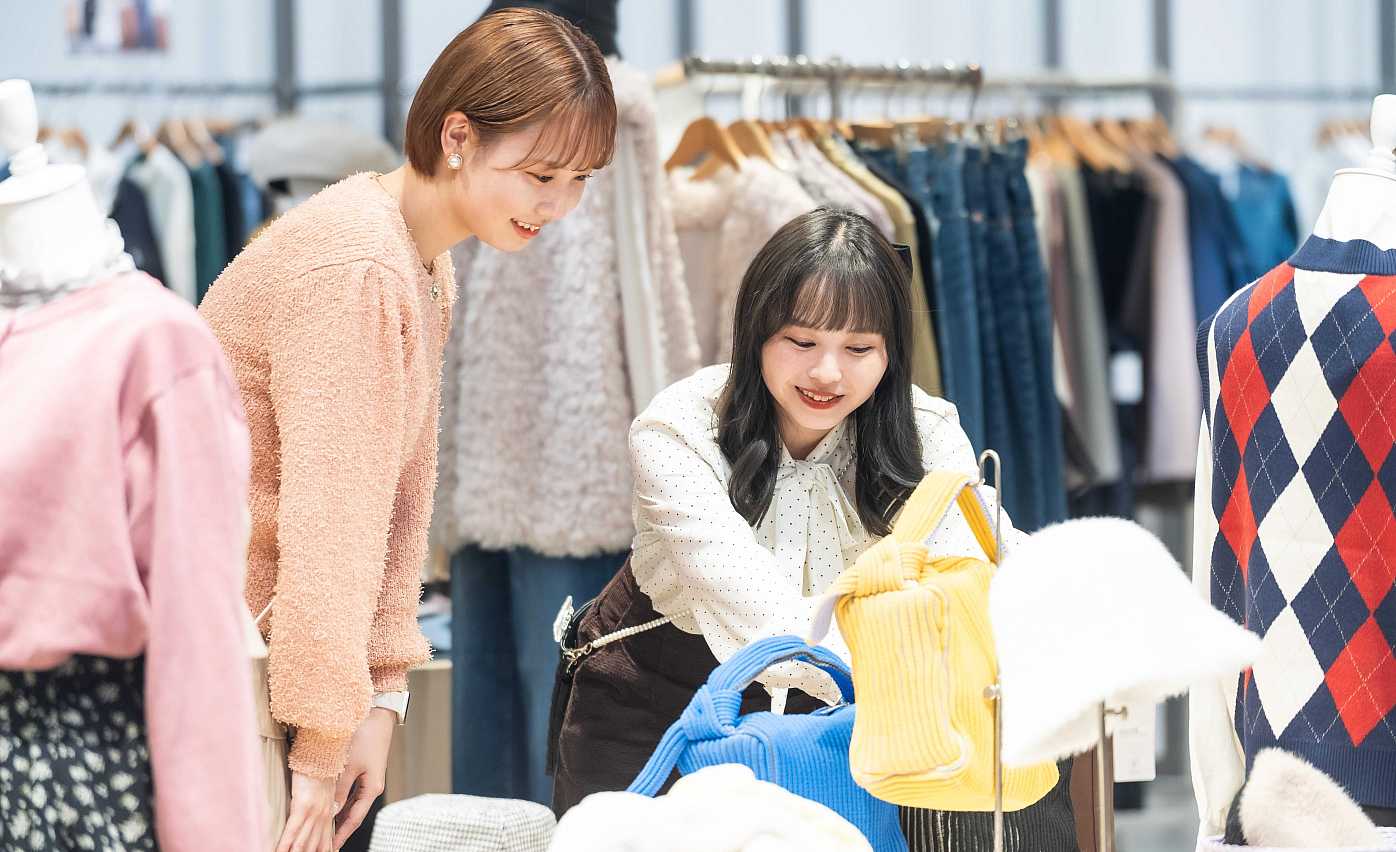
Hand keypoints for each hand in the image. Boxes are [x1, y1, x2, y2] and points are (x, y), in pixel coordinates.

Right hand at [276, 771, 337, 851]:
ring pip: (303, 845)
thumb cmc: (322, 766)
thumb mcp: (326, 789)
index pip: (326, 844)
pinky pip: (292, 831)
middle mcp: (324, 816)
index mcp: (329, 814)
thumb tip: (320, 816)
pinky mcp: (303, 806)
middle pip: (314, 848)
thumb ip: (323, 806)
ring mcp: (314, 813)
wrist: (324, 749)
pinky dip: (284, 845)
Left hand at [332, 708, 396, 847]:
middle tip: (325, 843)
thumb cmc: (364, 737)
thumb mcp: (349, 766)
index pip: (354, 820)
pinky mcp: (363, 770)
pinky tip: (329, 805)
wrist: (377, 715)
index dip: (341, 835)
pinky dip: (339, 801)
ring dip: (338, 816)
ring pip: (350, 804)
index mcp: (372, 789)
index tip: (330, 848)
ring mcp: (368, 778)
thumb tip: (329, 812)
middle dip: (339, 829)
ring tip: (324, 829)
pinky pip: (350, 792)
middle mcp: (372, 786)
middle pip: (353, 815)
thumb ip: (339, 790)